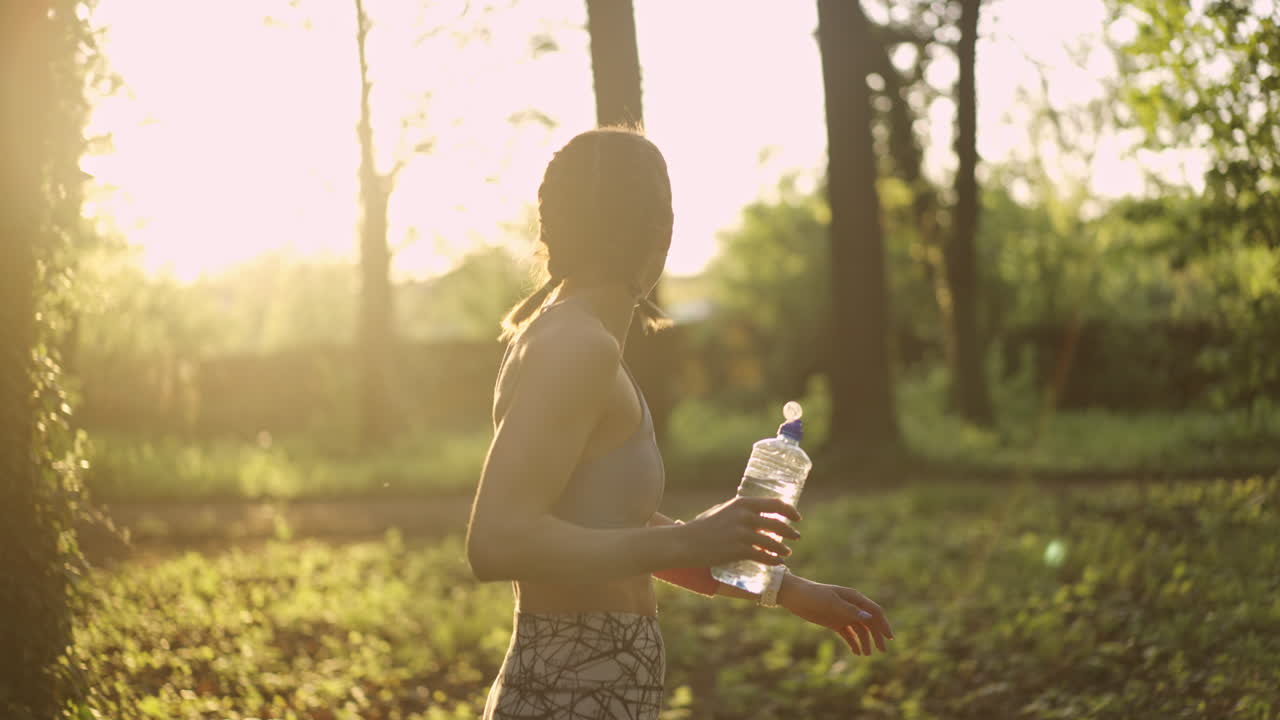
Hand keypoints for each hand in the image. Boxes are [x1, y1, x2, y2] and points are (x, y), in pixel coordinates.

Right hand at [678, 496, 801, 567]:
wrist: (686, 542)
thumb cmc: (702, 527)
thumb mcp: (722, 511)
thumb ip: (739, 511)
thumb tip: (756, 513)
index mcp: (742, 503)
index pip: (774, 504)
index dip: (790, 511)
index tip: (797, 518)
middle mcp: (744, 516)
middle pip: (777, 524)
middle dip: (790, 531)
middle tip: (796, 536)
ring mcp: (742, 533)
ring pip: (772, 542)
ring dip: (783, 548)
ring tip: (787, 552)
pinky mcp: (738, 550)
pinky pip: (763, 556)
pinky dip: (773, 560)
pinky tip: (778, 563)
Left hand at [778, 574, 893, 656]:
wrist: (794, 596)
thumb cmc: (814, 596)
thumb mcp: (832, 604)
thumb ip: (851, 611)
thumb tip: (870, 619)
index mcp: (854, 598)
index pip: (874, 611)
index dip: (883, 624)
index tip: (889, 637)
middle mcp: (851, 606)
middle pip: (870, 622)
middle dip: (877, 635)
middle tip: (881, 651)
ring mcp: (843, 614)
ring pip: (860, 629)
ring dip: (865, 641)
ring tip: (866, 654)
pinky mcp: (835, 622)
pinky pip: (848, 634)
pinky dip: (853, 642)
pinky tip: (856, 652)